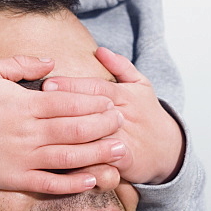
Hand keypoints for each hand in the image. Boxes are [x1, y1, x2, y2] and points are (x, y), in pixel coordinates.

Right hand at [0, 55, 125, 193]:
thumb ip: (23, 64)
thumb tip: (51, 61)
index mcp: (25, 104)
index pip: (70, 103)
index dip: (94, 103)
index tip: (112, 101)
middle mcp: (28, 132)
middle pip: (76, 129)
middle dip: (104, 126)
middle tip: (123, 123)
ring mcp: (22, 158)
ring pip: (69, 158)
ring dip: (98, 154)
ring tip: (120, 150)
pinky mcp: (14, 179)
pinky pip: (50, 183)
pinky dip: (73, 183)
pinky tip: (91, 179)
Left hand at [41, 47, 184, 184]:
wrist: (169, 149)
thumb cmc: (147, 114)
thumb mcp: (141, 86)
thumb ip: (121, 67)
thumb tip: (101, 50)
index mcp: (124, 95)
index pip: (95, 87)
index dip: (72, 85)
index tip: (47, 83)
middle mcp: (123, 115)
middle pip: (93, 108)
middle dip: (67, 105)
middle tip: (40, 103)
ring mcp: (125, 138)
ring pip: (96, 134)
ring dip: (72, 133)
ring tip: (48, 130)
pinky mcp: (127, 160)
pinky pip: (104, 159)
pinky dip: (87, 159)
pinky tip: (65, 157)